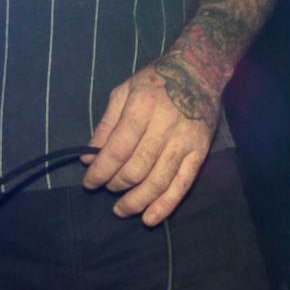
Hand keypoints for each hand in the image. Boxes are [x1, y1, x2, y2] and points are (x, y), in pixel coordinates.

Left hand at [81, 55, 218, 225]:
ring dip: (136, 201)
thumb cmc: (156, 80)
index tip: (89, 182)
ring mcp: (186, 139)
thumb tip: (88, 156)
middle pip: (137, 168)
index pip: (118, 148)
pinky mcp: (200, 151)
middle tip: (107, 189)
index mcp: (143, 105)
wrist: (200, 71)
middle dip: (116, 185)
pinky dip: (166, 205)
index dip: (100, 170)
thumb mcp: (125, 91)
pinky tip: (150, 218)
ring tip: (121, 209)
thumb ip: (106, 124)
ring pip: (158, 181)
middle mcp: (166, 123)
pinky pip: (183, 184)